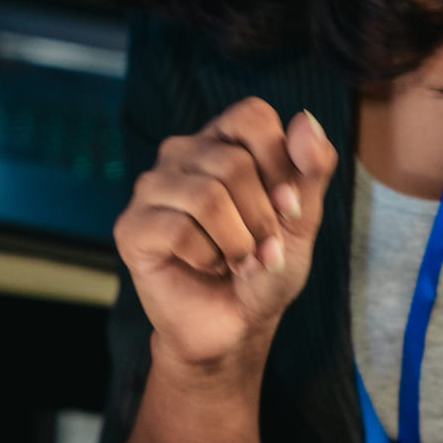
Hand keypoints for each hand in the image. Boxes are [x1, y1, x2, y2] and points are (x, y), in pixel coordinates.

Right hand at [114, 98, 336, 380]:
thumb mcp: (302, 218)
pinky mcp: (131, 226)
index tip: (288, 207)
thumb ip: (311, 169)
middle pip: (233, 163)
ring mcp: (151, 188)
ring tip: (236, 260)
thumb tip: (306, 120)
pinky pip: (179, 231)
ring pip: (207, 197)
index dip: (278, 163)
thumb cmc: (265, 265)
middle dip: (261, 219)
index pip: (250, 116)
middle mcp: (181, 153)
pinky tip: (206, 266)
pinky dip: (208, 259)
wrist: (235, 325)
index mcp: (221, 140)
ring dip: (237, 243)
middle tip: (260, 249)